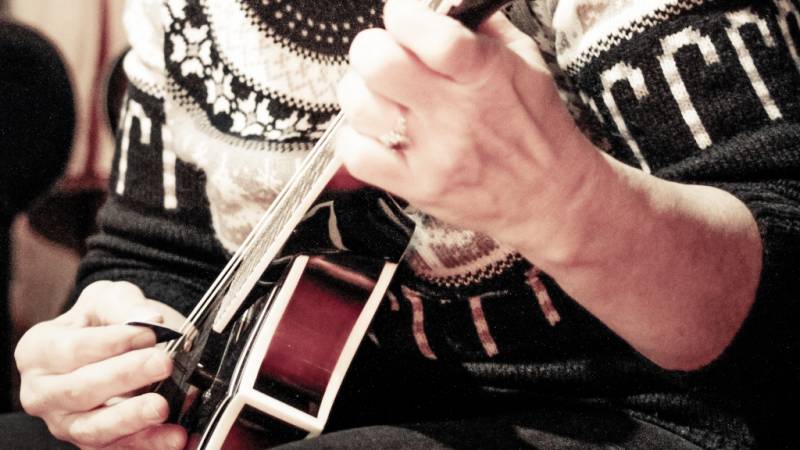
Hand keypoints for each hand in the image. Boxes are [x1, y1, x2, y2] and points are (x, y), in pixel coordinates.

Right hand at [15, 281, 187, 449]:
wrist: (116, 348)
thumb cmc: (103, 322)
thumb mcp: (109, 300)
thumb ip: (126, 305)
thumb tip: (151, 319)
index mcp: (39, 352)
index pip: (71, 349)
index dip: (112, 342)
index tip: (148, 333)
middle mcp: (44, 393)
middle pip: (80, 391)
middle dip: (125, 377)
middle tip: (162, 364)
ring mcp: (66, 424)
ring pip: (94, 429)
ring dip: (131, 419)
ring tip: (162, 406)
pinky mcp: (93, 445)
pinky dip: (151, 444)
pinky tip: (176, 435)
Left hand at [335, 0, 601, 255]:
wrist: (551, 198)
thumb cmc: (537, 129)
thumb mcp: (526, 64)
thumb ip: (482, 29)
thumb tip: (440, 6)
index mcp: (484, 74)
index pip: (429, 34)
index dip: (403, 16)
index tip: (404, 18)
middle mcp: (455, 113)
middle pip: (379, 64)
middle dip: (372, 49)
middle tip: (384, 57)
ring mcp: (433, 153)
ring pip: (360, 106)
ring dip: (361, 95)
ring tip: (382, 99)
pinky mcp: (417, 187)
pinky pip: (356, 155)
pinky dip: (356, 139)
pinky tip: (379, 135)